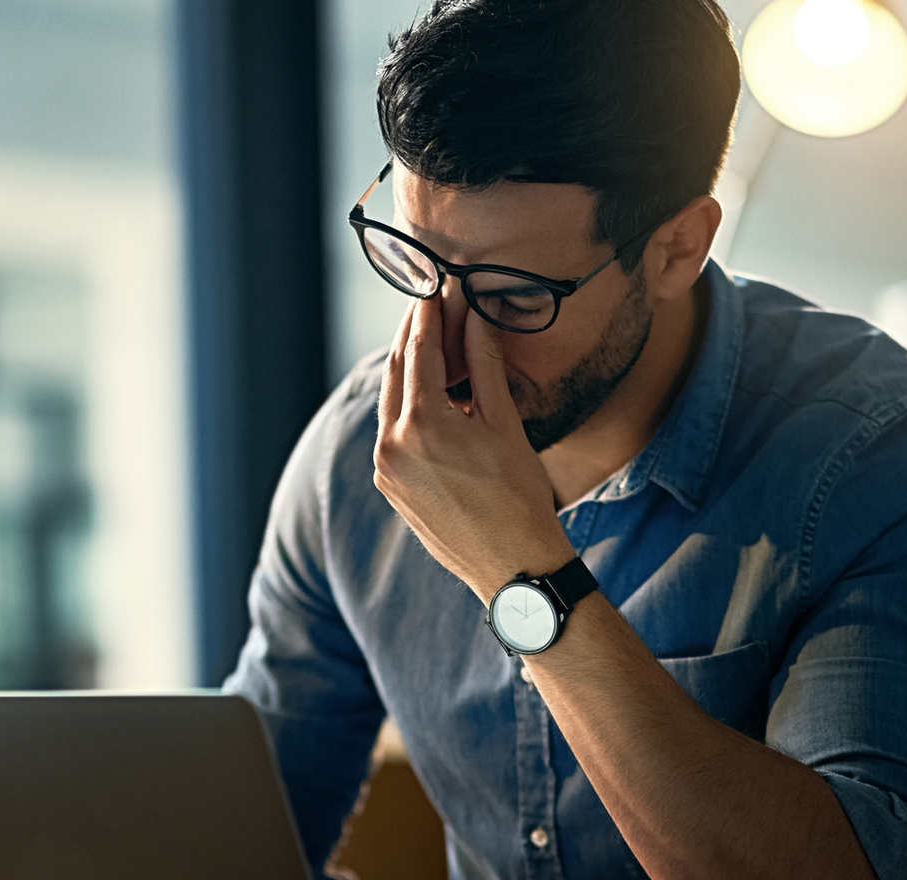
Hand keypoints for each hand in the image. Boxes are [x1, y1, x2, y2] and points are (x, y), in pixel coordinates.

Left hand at [374, 296, 576, 602]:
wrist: (514, 566)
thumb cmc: (520, 497)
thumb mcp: (505, 423)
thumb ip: (485, 364)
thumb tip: (476, 315)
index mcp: (422, 424)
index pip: (420, 350)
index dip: (430, 313)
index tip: (437, 286)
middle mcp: (392, 445)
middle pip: (397, 371)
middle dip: (414, 335)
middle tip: (430, 304)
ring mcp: (386, 469)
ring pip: (392, 401)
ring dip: (410, 370)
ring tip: (434, 343)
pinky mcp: (390, 487)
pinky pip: (393, 432)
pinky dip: (409, 406)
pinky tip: (432, 394)